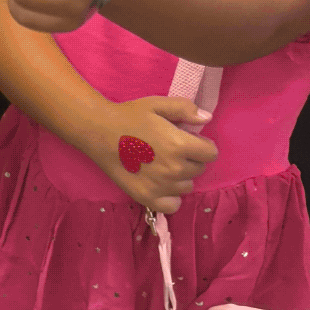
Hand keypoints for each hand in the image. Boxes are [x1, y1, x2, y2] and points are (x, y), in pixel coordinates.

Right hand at [82, 97, 218, 212]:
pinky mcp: (147, 197)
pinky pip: (173, 205)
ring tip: (162, 165)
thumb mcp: (158, 104)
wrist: (99, 131)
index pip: (211, 153)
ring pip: (186, 186)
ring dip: (180, 177)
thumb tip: (207, 119)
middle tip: (171, 151)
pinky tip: (161, 185)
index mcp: (181, 145)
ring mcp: (162, 186)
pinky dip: (171, 197)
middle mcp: (175, 168)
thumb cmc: (129, 116)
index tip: (189, 141)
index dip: (202, 145)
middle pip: (199, 169)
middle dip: (190, 159)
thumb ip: (185, 109)